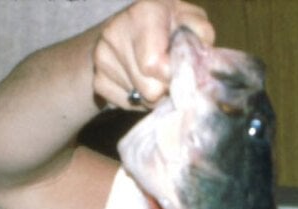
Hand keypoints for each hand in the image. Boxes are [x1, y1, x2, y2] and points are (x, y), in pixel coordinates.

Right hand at [93, 0, 214, 109]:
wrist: (130, 28)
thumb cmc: (168, 24)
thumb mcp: (189, 19)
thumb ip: (200, 32)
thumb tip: (199, 57)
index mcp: (143, 14)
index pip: (154, 65)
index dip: (173, 76)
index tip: (179, 72)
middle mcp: (115, 33)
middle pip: (150, 89)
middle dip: (166, 90)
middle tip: (171, 77)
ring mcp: (102, 58)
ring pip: (140, 99)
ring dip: (154, 95)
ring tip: (155, 76)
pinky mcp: (97, 80)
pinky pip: (126, 105)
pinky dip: (139, 100)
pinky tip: (141, 81)